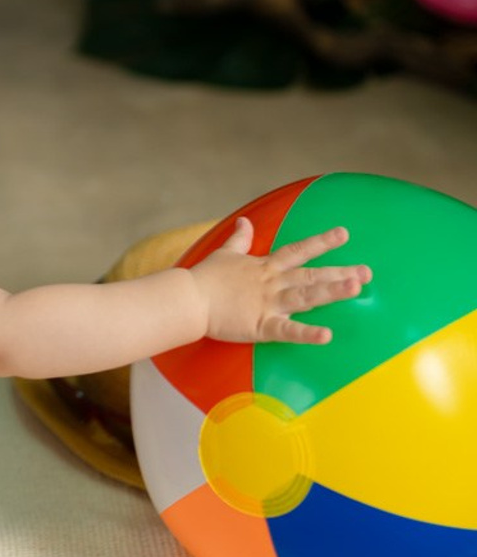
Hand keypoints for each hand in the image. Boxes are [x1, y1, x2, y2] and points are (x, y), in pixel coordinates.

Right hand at [189, 218, 370, 344]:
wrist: (188, 299)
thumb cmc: (204, 278)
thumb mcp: (224, 254)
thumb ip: (239, 239)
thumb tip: (244, 221)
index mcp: (264, 267)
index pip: (298, 251)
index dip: (321, 242)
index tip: (344, 234)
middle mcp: (272, 283)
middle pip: (310, 275)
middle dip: (340, 272)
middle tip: (368, 272)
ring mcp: (268, 303)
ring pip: (305, 296)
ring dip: (331, 291)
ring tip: (356, 288)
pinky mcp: (260, 325)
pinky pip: (287, 331)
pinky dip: (307, 333)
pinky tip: (327, 335)